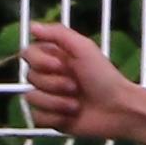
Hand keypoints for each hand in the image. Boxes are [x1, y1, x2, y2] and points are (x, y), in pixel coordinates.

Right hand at [19, 22, 145, 142]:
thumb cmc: (104, 78)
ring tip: (76, 104)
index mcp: (55, 57)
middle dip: (54, 83)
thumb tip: (32, 26)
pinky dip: (55, 117)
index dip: (40, 61)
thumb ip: (58, 33)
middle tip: (76, 87)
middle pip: (30, 76)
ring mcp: (49, 98)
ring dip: (56, 102)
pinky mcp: (51, 118)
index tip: (61, 65)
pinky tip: (71, 116)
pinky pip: (37, 117)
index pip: (28, 54)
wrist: (117, 110)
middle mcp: (50, 76)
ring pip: (31, 98)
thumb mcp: (84, 48)